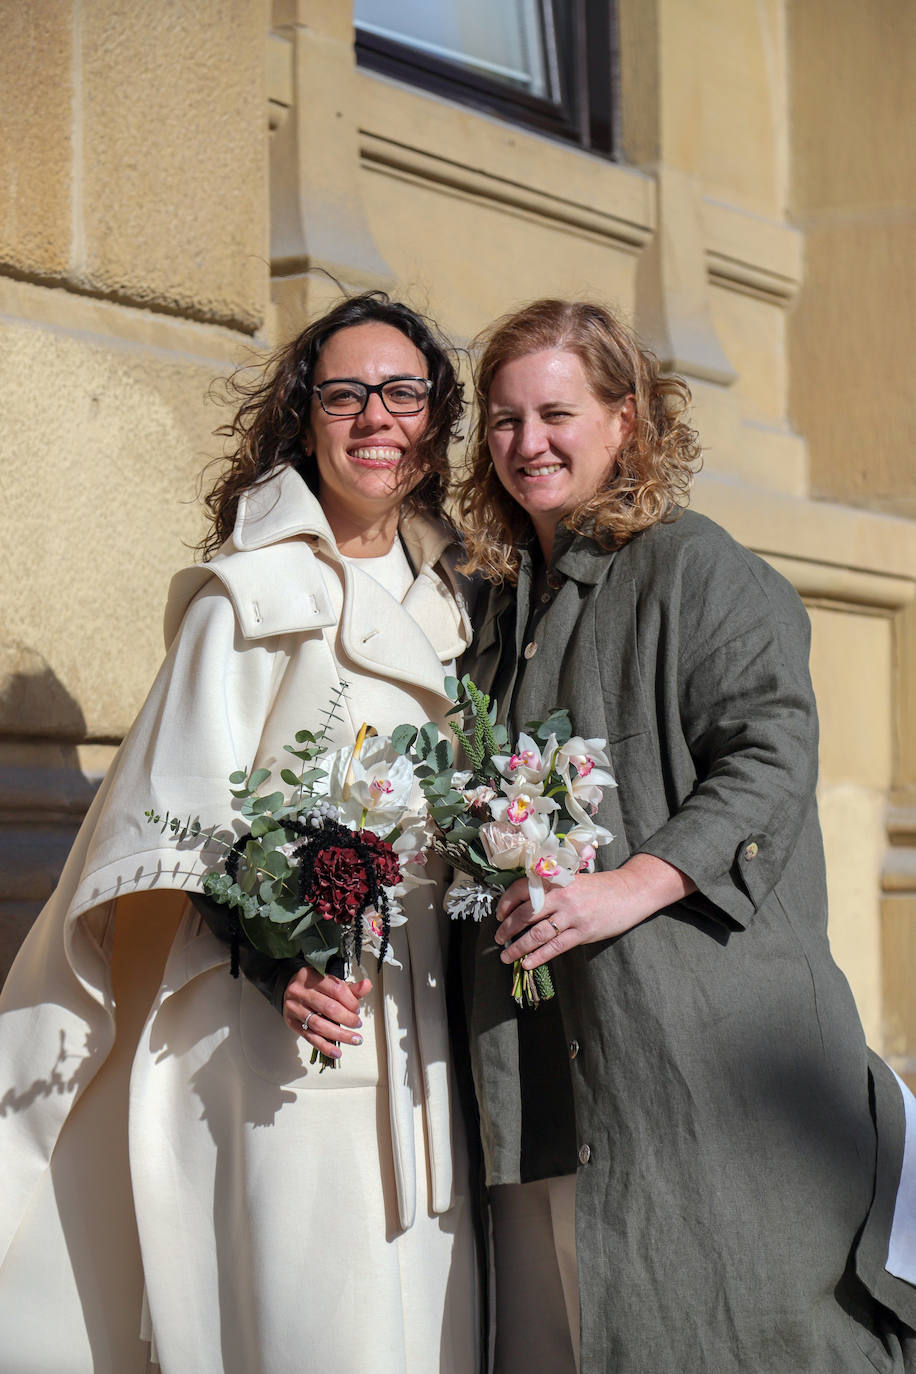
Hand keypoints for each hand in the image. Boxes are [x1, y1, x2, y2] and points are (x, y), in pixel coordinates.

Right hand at [282, 967, 371, 1061]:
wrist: (290, 989)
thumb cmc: (314, 985)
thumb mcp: (330, 982)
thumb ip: (350, 988)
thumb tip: (367, 985)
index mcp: (311, 976)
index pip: (336, 990)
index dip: (351, 1001)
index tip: (357, 1010)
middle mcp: (301, 992)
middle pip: (329, 1008)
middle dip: (347, 1019)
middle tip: (358, 1024)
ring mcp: (295, 1008)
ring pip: (320, 1025)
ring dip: (340, 1035)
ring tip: (355, 1039)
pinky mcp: (292, 1023)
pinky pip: (310, 1037)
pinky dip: (325, 1046)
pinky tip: (336, 1052)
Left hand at [493, 854, 694, 970]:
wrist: (629, 892)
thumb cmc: (598, 887)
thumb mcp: (572, 880)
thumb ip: (551, 889)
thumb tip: (523, 906)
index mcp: (555, 880)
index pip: (521, 889)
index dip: (506, 903)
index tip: (499, 915)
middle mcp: (561, 896)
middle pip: (525, 914)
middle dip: (507, 929)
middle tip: (498, 939)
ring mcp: (572, 915)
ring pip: (537, 934)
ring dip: (518, 947)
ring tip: (506, 956)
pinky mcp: (583, 932)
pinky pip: (555, 947)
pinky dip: (539, 956)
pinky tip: (527, 963)